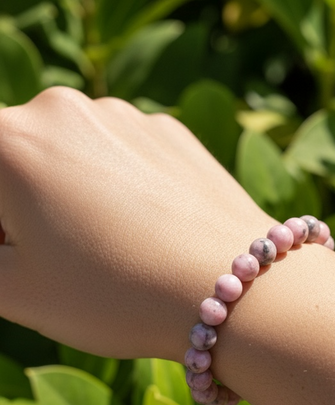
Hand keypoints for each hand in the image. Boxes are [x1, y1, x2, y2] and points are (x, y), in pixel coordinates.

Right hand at [0, 88, 270, 358]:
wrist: (242, 289)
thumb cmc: (117, 295)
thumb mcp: (16, 292)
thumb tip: (4, 242)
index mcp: (9, 141)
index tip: (14, 256)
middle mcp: (62, 108)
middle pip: (12, 159)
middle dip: (14, 210)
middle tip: (49, 262)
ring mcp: (124, 115)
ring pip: (68, 154)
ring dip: (63, 194)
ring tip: (103, 253)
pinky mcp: (170, 131)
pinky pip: (121, 156)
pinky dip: (116, 187)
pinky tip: (143, 233)